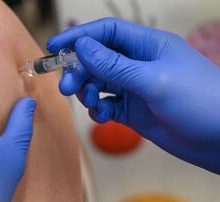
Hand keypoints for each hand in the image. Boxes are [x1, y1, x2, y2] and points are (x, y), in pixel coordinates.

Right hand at [47, 17, 219, 173]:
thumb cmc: (199, 101)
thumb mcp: (153, 80)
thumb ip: (114, 65)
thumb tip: (82, 46)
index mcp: (147, 46)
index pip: (106, 32)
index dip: (79, 36)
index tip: (55, 46)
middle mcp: (138, 64)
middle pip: (97, 59)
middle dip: (79, 71)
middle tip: (66, 86)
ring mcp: (134, 87)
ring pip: (99, 82)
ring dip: (87, 91)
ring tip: (89, 102)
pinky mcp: (133, 110)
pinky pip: (106, 104)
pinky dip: (99, 109)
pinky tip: (102, 116)